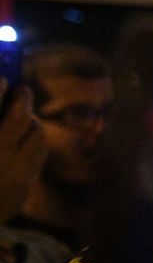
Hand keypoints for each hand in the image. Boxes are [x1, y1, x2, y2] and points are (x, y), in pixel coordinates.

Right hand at [0, 83, 43, 223]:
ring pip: (35, 132)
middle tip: (21, 89)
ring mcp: (13, 172)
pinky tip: (25, 137)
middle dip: (22, 98)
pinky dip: (34, 139)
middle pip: (18, 118)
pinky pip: (39, 151)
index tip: (3, 79)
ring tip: (20, 115)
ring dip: (29, 120)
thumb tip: (3, 87)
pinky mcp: (26, 183)